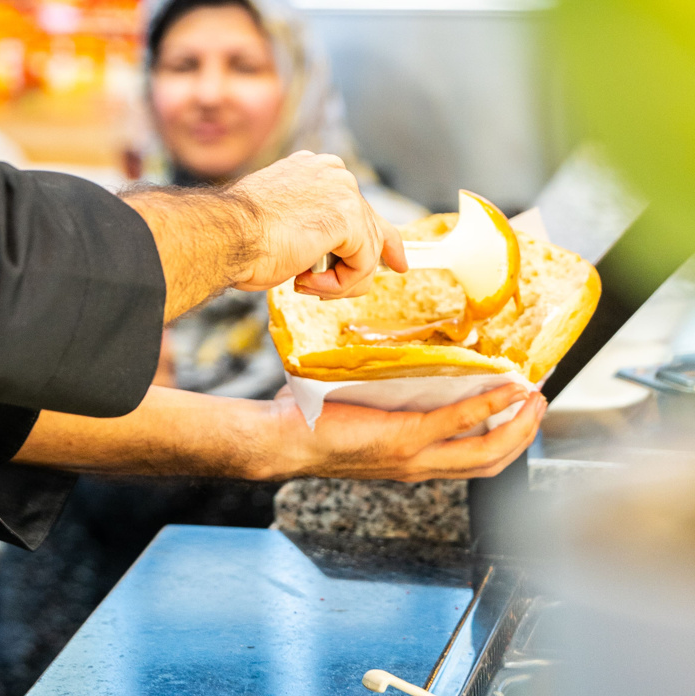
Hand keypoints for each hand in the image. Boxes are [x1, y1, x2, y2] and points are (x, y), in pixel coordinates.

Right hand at [230, 151, 406, 298]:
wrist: (226, 234)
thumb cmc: (239, 234)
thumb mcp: (283, 221)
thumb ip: (314, 225)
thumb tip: (332, 248)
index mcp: (315, 168)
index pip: (358, 203)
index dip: (378, 237)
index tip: (395, 260)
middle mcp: (334, 172)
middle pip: (371, 228)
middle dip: (357, 267)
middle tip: (335, 290)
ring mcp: (344, 192)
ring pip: (366, 253)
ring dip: (337, 280)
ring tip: (303, 284)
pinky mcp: (349, 218)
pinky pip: (362, 266)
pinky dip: (337, 284)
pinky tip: (305, 281)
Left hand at [258, 384, 545, 483]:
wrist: (284, 439)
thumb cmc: (312, 421)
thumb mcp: (363, 414)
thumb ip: (386, 398)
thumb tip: (396, 359)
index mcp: (414, 462)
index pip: (473, 459)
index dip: (505, 440)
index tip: (523, 413)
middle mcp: (421, 466)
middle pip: (492, 461)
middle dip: (524, 436)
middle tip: (541, 404)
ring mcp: (416, 456)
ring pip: (485, 449)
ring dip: (517, 424)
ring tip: (535, 397)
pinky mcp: (404, 437)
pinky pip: (457, 422)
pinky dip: (487, 406)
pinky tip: (505, 389)